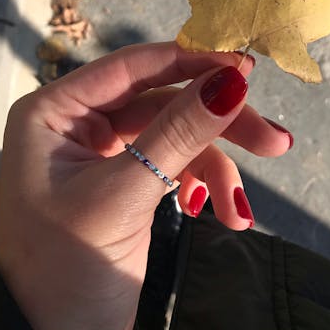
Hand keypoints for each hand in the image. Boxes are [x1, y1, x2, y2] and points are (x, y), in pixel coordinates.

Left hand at [0, 42, 291, 329]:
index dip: (192, 61)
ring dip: (215, 166)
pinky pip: (173, 164)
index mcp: (56, 110)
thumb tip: (232, 81)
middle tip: (274, 141)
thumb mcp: (123, 196)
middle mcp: (78, 121)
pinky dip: (199, 184)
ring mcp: (103, 151)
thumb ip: (178, 133)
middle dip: (217, 124)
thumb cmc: (64, 269)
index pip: (133, 66)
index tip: (245, 67)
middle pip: (164, 102)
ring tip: (240, 208)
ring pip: (175, 135)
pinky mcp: (126, 178)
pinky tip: (212, 210)